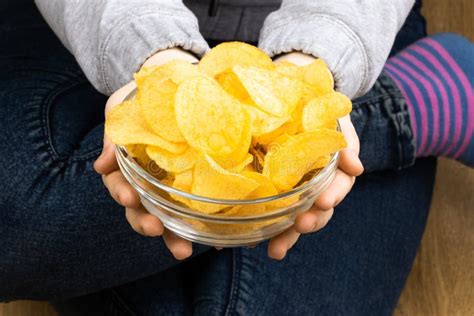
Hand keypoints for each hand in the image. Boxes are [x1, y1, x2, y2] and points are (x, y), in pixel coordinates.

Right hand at [94, 48, 198, 259]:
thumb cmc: (141, 100)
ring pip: (166, 215)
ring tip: (182, 250)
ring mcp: (168, 185)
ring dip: (171, 234)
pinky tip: (215, 240)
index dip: (122, 193)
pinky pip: (195, 206)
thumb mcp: (121, 112)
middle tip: (155, 229)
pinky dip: (202, 225)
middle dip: (145, 222)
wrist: (170, 84)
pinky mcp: (191, 184)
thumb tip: (100, 166)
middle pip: (140, 208)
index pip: (119, 184)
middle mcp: (145, 181)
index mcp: (126, 166)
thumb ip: (113, 138)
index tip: (128, 198)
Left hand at [266, 52, 363, 259]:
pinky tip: (253, 241)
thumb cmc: (319, 115)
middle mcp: (316, 187)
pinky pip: (272, 211)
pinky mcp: (274, 191)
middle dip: (309, 222)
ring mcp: (295, 192)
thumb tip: (356, 168)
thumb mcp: (337, 124)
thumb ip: (346, 144)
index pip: (336, 188)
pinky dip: (264, 227)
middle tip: (299, 228)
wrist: (297, 104)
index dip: (331, 196)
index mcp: (333, 173)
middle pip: (317, 211)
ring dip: (286, 235)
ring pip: (294, 218)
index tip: (323, 202)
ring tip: (275, 250)